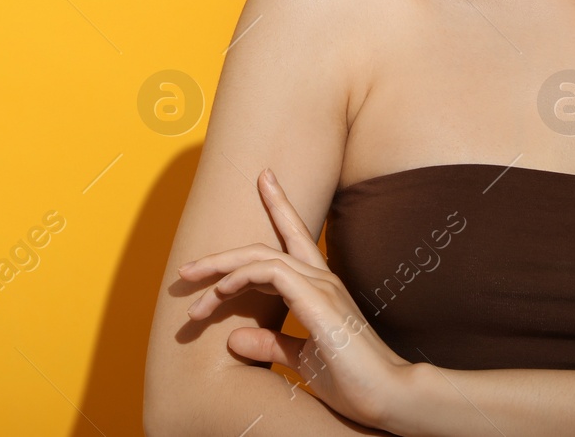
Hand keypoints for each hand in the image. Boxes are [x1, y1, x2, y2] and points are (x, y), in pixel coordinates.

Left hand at [178, 167, 416, 429]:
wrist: (388, 396)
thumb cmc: (352, 381)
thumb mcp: (302, 361)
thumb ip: (271, 344)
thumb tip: (234, 339)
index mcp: (321, 288)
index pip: (296, 235)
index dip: (279, 205)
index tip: (264, 177)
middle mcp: (322, 279)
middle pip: (267, 245)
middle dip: (222, 255)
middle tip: (187, 269)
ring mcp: (322, 285)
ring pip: (261, 256)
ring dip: (221, 269)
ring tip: (191, 286)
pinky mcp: (318, 299)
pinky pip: (270, 272)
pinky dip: (240, 277)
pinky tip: (219, 294)